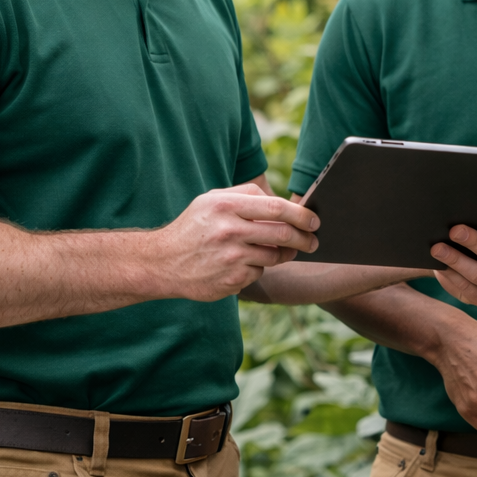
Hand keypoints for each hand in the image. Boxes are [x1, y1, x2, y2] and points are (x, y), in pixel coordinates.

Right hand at [150, 183, 319, 300]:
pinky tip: (242, 264)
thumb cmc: (193, 227)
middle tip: (313, 241)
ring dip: (283, 254)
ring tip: (281, 251)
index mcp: (226, 206)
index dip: (301, 215)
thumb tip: (283, 201)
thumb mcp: (211, 200)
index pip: (277, 207)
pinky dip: (257, 269)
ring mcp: (231, 258)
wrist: (161, 262)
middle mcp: (230, 231)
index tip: (314, 220)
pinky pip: (258, 273)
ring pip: (275, 256)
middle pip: (283, 234)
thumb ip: (246, 195)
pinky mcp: (231, 280)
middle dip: (304, 238)